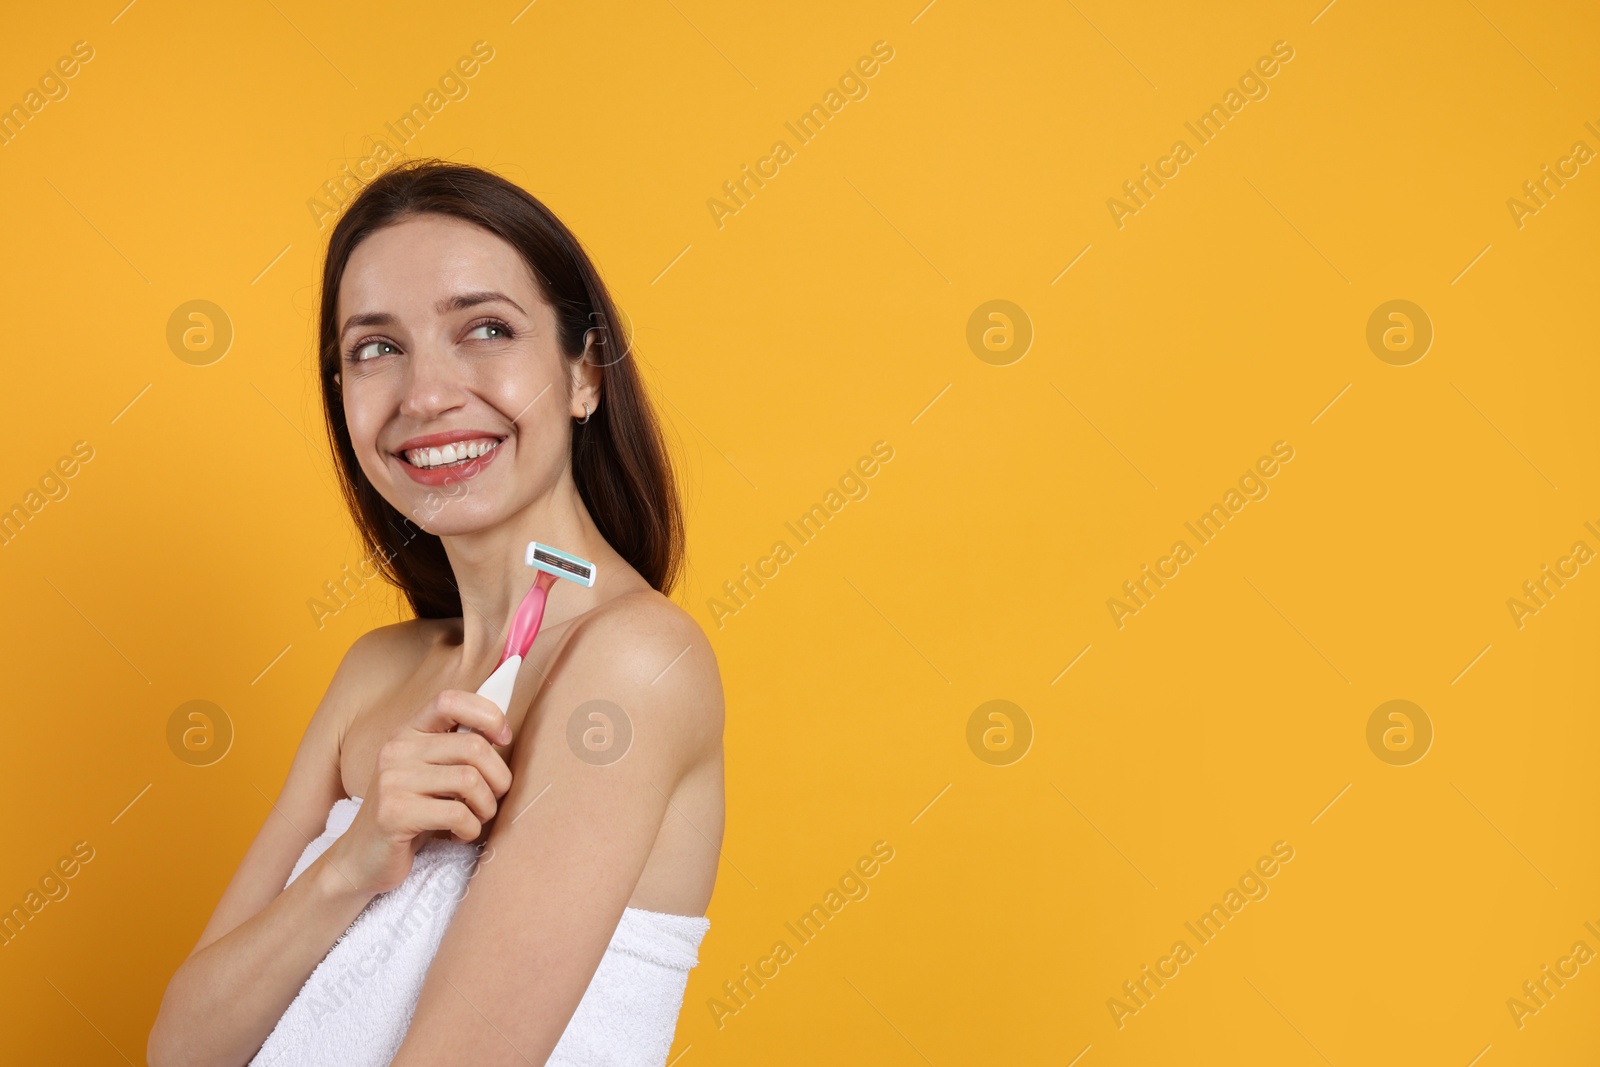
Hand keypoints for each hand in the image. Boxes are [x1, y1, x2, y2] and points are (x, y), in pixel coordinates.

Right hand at [329, 689, 514, 894]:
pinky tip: (459, 835)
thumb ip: (455, 748)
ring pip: (470, 780)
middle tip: (493, 799)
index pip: (451, 700)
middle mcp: (397, 749)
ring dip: (487, 807)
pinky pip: (458, 814)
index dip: (488, 715)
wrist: (363, 857)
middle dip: (499, 778)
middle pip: (474, 746)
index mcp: (407, 732)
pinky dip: (470, 830)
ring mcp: (392, 780)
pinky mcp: (395, 813)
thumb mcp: (429, 772)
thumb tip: (505, 731)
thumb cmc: (411, 812)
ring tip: (476, 819)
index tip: (504, 740)